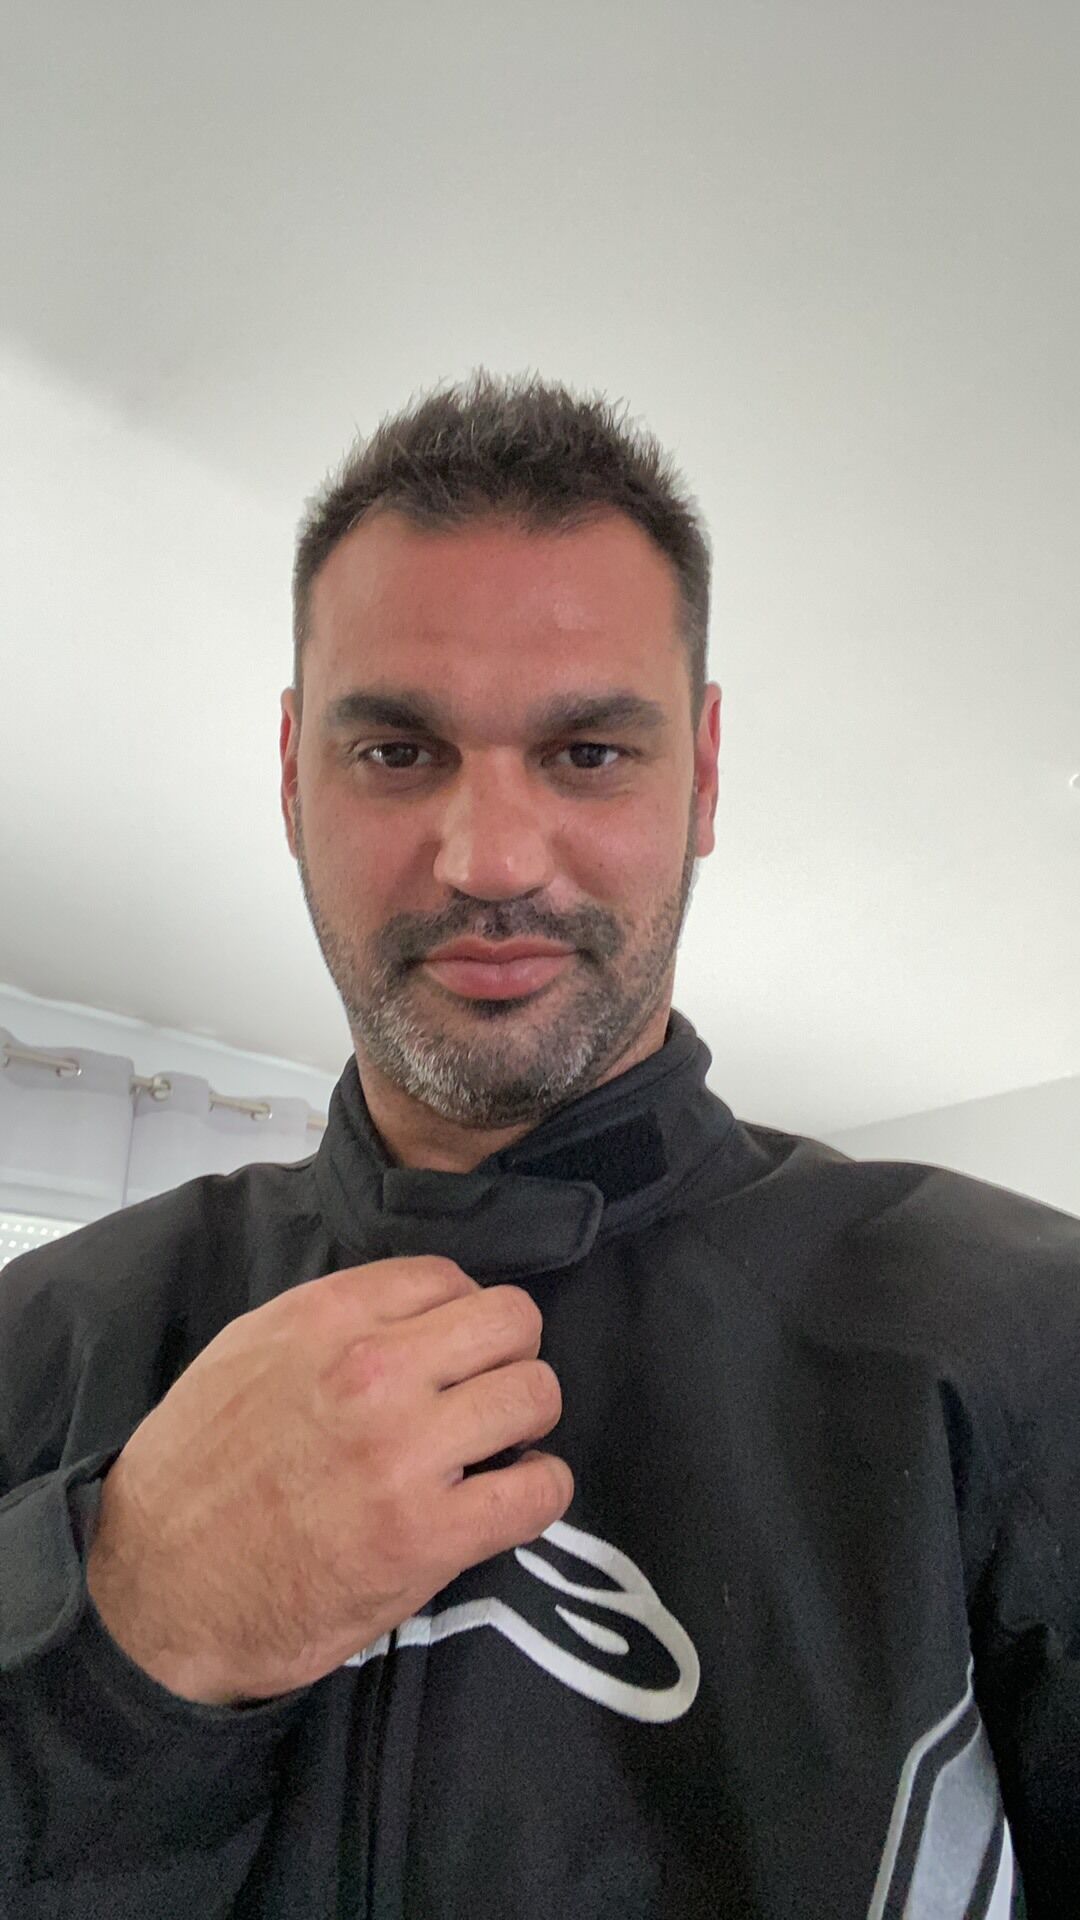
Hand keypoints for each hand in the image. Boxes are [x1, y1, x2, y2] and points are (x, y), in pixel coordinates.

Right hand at [86, 1255, 572, 1705]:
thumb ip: (335, 1319)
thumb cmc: (198, 1471)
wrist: (158, 1590)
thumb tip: (415, 1311)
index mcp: (328, 1318)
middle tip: (487, 1396)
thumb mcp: (248, 1352)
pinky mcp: (427, 1537)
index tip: (453, 1354)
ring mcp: (405, 1453)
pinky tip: (506, 1501)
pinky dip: (538, 1491)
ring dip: (527, 1422)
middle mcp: (373, 1372)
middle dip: (511, 1356)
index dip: (461, 1317)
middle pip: (512, 1322)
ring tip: (495, 1449)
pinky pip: (540, 1488)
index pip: (450, 1278)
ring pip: (536, 1394)